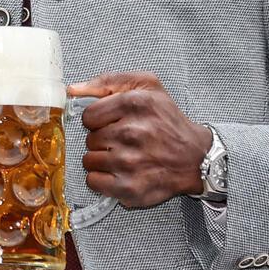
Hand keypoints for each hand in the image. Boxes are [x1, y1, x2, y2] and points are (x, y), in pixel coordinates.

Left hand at [69, 73, 212, 209]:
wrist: (196, 158)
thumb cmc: (168, 121)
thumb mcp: (147, 87)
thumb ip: (108, 82)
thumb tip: (72, 90)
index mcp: (134, 103)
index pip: (88, 116)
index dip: (99, 121)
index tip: (113, 124)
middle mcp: (132, 132)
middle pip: (89, 139)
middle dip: (102, 140)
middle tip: (124, 141)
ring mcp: (130, 162)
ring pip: (89, 160)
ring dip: (101, 160)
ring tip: (123, 157)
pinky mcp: (130, 187)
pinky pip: (93, 182)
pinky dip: (102, 180)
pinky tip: (118, 173)